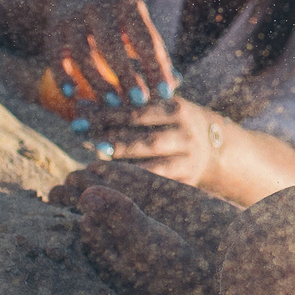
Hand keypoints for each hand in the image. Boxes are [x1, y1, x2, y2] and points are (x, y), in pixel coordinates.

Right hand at [40, 0, 176, 109]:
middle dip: (125, 73)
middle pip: (111, 44)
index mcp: (128, 6)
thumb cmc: (117, 20)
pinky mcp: (54, 30)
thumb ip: (154, 51)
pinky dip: (63, 76)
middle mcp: (99, 8)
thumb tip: (175, 82)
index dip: (156, 66)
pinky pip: (56, 55)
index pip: (145, 38)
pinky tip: (72, 95)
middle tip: (139, 101)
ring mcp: (73, 17)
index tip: (166, 92)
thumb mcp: (136, 26)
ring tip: (112, 103)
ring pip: (82, 51)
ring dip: (97, 79)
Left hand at [84, 96, 231, 188]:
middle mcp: (187, 136)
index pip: (139, 113)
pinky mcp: (188, 183)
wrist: (214, 147)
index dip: (109, 118)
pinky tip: (112, 187)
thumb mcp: (156, 106)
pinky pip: (159, 188)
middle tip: (86, 144)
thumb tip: (80, 106)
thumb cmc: (170, 122)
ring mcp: (189, 162)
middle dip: (114, 143)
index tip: (81, 121)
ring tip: (95, 168)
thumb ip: (122, 106)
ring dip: (123, 169)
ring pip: (155, 168)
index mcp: (178, 110)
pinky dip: (135, 188)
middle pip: (147, 141)